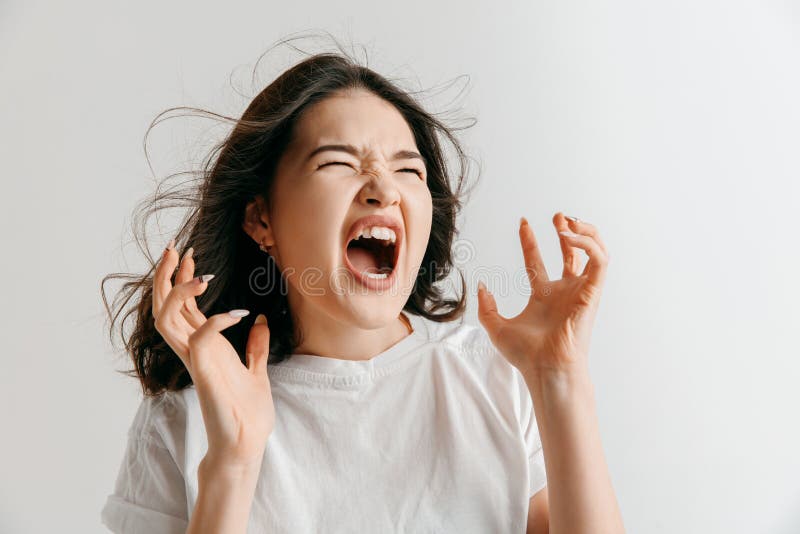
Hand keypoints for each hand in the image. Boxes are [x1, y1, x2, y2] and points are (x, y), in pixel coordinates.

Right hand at [153, 241, 274, 467]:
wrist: (246, 442)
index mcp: (203, 346)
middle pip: (164, 305)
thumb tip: (260, 320)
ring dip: (179, 292)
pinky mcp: (203, 373)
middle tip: (175, 247)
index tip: (188, 253)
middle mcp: (193, 350)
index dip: (182, 277)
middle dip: (166, 275)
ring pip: (166, 319)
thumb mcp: (257, 369)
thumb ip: (255, 346)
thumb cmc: (247, 411)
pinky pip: (199, 338)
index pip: (182, 305)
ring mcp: (195, 361)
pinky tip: (238, 314)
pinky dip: (215, 321)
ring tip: (199, 273)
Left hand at [477, 212, 609, 377]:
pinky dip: (590, 244)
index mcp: (544, 295)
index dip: (530, 240)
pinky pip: (600, 261)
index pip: (538, 260)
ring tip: (567, 221)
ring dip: (584, 233)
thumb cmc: (526, 355)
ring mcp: (580, 291)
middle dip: (568, 230)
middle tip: (558, 216)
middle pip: (572, 253)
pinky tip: (571, 237)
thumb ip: (486, 307)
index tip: (523, 222)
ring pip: (594, 253)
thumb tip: (481, 286)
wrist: (546, 367)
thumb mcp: (496, 327)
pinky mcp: (592, 292)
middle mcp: (564, 290)